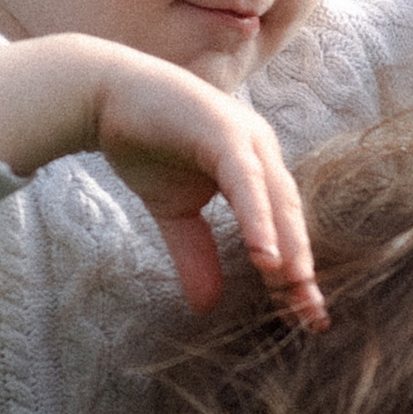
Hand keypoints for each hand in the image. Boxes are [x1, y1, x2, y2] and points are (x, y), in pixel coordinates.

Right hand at [0, 31, 324, 324]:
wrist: (100, 96)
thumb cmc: (143, 145)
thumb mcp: (174, 212)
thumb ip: (195, 253)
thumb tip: (205, 308)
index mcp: (255, 168)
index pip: (284, 226)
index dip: (294, 271)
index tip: (305, 316)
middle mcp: (260, 151)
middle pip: (291, 216)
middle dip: (302, 268)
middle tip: (312, 317)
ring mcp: (245, 137)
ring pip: (276, 199)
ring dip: (287, 245)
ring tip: (295, 289)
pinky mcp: (222, 130)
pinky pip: (246, 181)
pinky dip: (258, 218)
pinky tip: (264, 255)